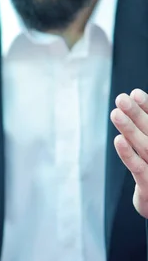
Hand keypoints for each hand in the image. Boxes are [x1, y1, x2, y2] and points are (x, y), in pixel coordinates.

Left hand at [111, 89, 147, 217]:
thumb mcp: (147, 147)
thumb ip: (144, 126)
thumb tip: (134, 96)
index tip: (135, 93)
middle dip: (136, 114)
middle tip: (121, 99)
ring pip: (145, 146)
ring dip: (130, 129)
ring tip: (115, 113)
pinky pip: (138, 168)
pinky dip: (128, 154)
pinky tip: (118, 140)